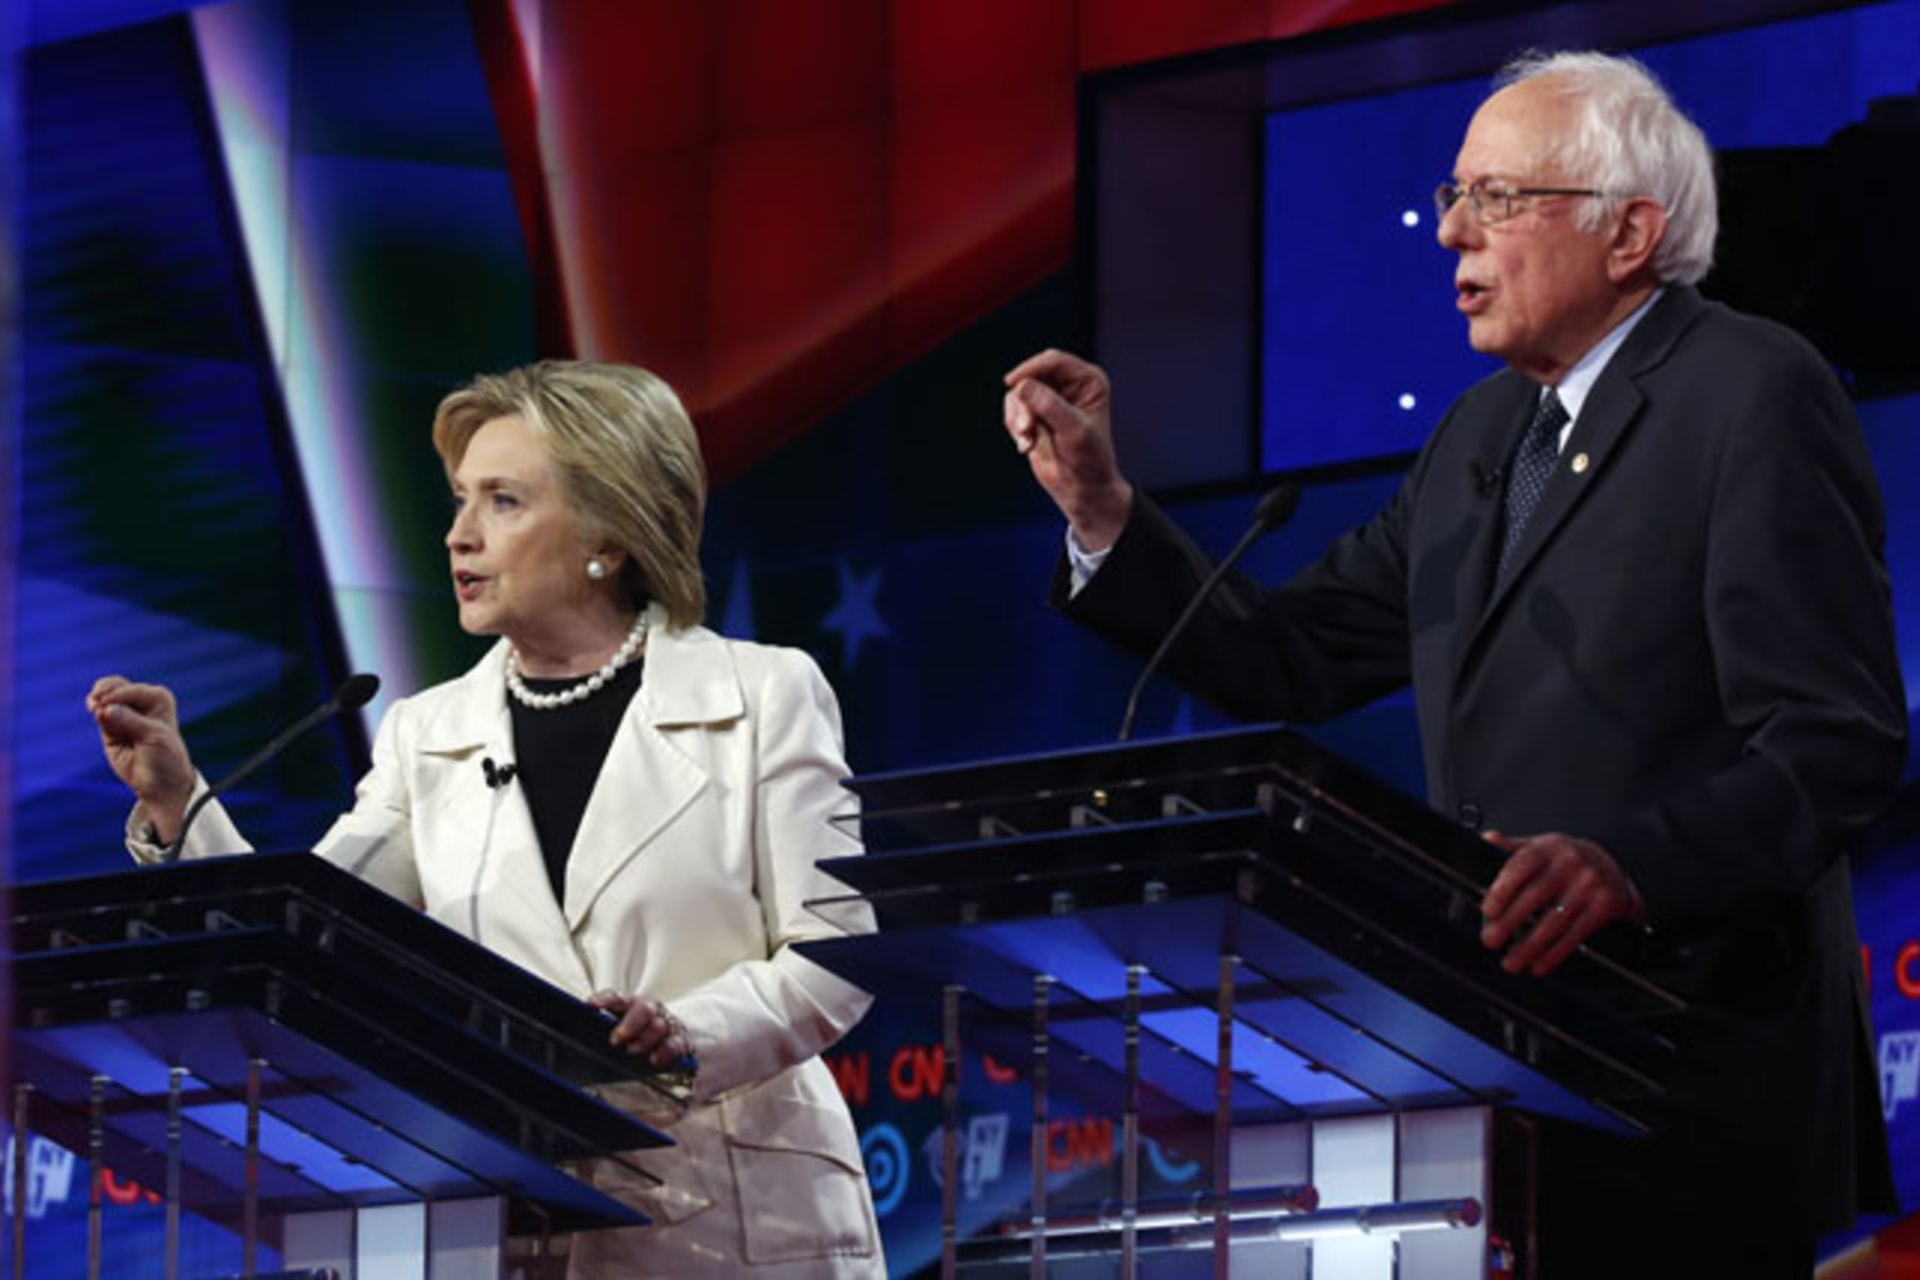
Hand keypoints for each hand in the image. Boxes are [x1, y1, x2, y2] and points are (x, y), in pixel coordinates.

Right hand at [86, 676, 195, 841]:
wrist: (159, 782)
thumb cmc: (165, 756)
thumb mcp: (153, 737)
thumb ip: (129, 722)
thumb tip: (103, 710)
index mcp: (158, 698)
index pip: (132, 689)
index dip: (117, 697)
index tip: (106, 709)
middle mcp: (142, 702)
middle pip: (115, 687)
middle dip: (104, 693)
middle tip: (96, 705)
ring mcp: (125, 713)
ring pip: (104, 696)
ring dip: (97, 700)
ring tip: (93, 707)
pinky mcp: (110, 726)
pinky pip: (99, 713)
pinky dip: (95, 711)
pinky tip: (93, 711)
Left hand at [587, 990, 693, 1071]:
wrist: (668, 1039)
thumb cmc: (637, 1034)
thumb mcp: (619, 1027)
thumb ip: (602, 1027)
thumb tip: (582, 1027)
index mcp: (631, 1003)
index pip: (617, 997)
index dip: (604, 1000)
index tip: (590, 1006)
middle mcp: (651, 1009)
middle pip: (644, 1008)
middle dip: (630, 1023)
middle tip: (616, 1039)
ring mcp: (667, 1023)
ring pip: (659, 1026)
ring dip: (645, 1038)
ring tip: (632, 1050)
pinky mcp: (680, 1040)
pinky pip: (675, 1043)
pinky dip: (665, 1051)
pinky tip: (655, 1059)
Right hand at [1003, 349, 1134, 549]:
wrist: (1081, 488)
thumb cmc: (1089, 459)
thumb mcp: (1074, 430)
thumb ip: (1049, 406)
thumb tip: (1022, 386)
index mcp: (1088, 380)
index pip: (1053, 361)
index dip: (1031, 369)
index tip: (1013, 383)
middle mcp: (1068, 385)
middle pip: (1031, 375)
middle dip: (1024, 402)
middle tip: (1026, 428)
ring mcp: (1049, 399)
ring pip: (1017, 394)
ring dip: (1018, 418)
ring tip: (1028, 440)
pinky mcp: (1034, 414)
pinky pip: (1012, 410)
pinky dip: (1015, 427)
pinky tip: (1027, 445)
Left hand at [1479, 830, 1643, 976]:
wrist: (1612, 871)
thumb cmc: (1566, 862)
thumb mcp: (1542, 848)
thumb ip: (1513, 848)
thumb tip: (1488, 838)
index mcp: (1548, 847)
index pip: (1521, 866)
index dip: (1503, 890)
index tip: (1488, 912)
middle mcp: (1570, 862)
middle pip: (1535, 896)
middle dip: (1509, 922)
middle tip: (1490, 940)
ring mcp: (1589, 884)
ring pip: (1554, 921)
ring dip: (1529, 946)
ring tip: (1510, 962)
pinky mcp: (1605, 905)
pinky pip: (1575, 934)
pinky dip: (1554, 954)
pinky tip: (1538, 965)